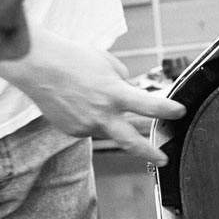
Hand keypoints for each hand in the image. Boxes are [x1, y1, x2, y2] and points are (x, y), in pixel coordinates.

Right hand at [0, 31, 184, 165]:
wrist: (38, 67)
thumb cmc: (72, 59)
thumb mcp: (107, 63)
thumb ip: (123, 80)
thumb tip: (128, 92)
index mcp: (114, 93)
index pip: (149, 105)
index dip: (167, 110)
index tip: (180, 112)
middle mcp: (102, 115)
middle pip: (131, 142)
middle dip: (150, 153)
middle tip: (162, 159)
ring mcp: (86, 126)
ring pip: (107, 128)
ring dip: (107, 118)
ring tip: (90, 97)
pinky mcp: (73, 131)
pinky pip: (88, 126)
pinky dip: (87, 116)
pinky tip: (75, 102)